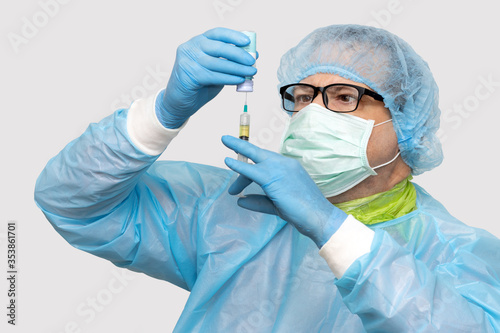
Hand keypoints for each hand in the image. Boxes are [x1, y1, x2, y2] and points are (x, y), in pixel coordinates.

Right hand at [157, 28, 256, 127]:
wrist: (179, 102)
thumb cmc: (199, 84)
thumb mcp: (217, 69)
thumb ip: (231, 61)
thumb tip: (254, 55)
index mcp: (198, 42)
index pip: (217, 33)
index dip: (233, 36)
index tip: (247, 42)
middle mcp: (191, 48)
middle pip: (218, 47)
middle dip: (238, 54)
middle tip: (252, 60)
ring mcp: (187, 61)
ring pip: (217, 63)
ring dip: (237, 68)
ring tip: (251, 72)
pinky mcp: (188, 75)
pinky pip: (213, 76)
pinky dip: (229, 78)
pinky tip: (239, 80)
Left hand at [222, 135, 346, 247]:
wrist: (318, 217)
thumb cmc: (303, 212)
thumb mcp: (277, 205)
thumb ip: (258, 201)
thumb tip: (240, 200)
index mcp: (289, 168)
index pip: (267, 163)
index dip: (251, 168)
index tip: (240, 177)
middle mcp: (285, 164)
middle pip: (259, 155)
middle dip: (242, 147)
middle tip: (226, 140)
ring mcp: (279, 169)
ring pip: (253, 159)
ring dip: (238, 158)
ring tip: (224, 148)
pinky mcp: (272, 178)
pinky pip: (251, 170)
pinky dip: (238, 165)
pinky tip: (228, 161)